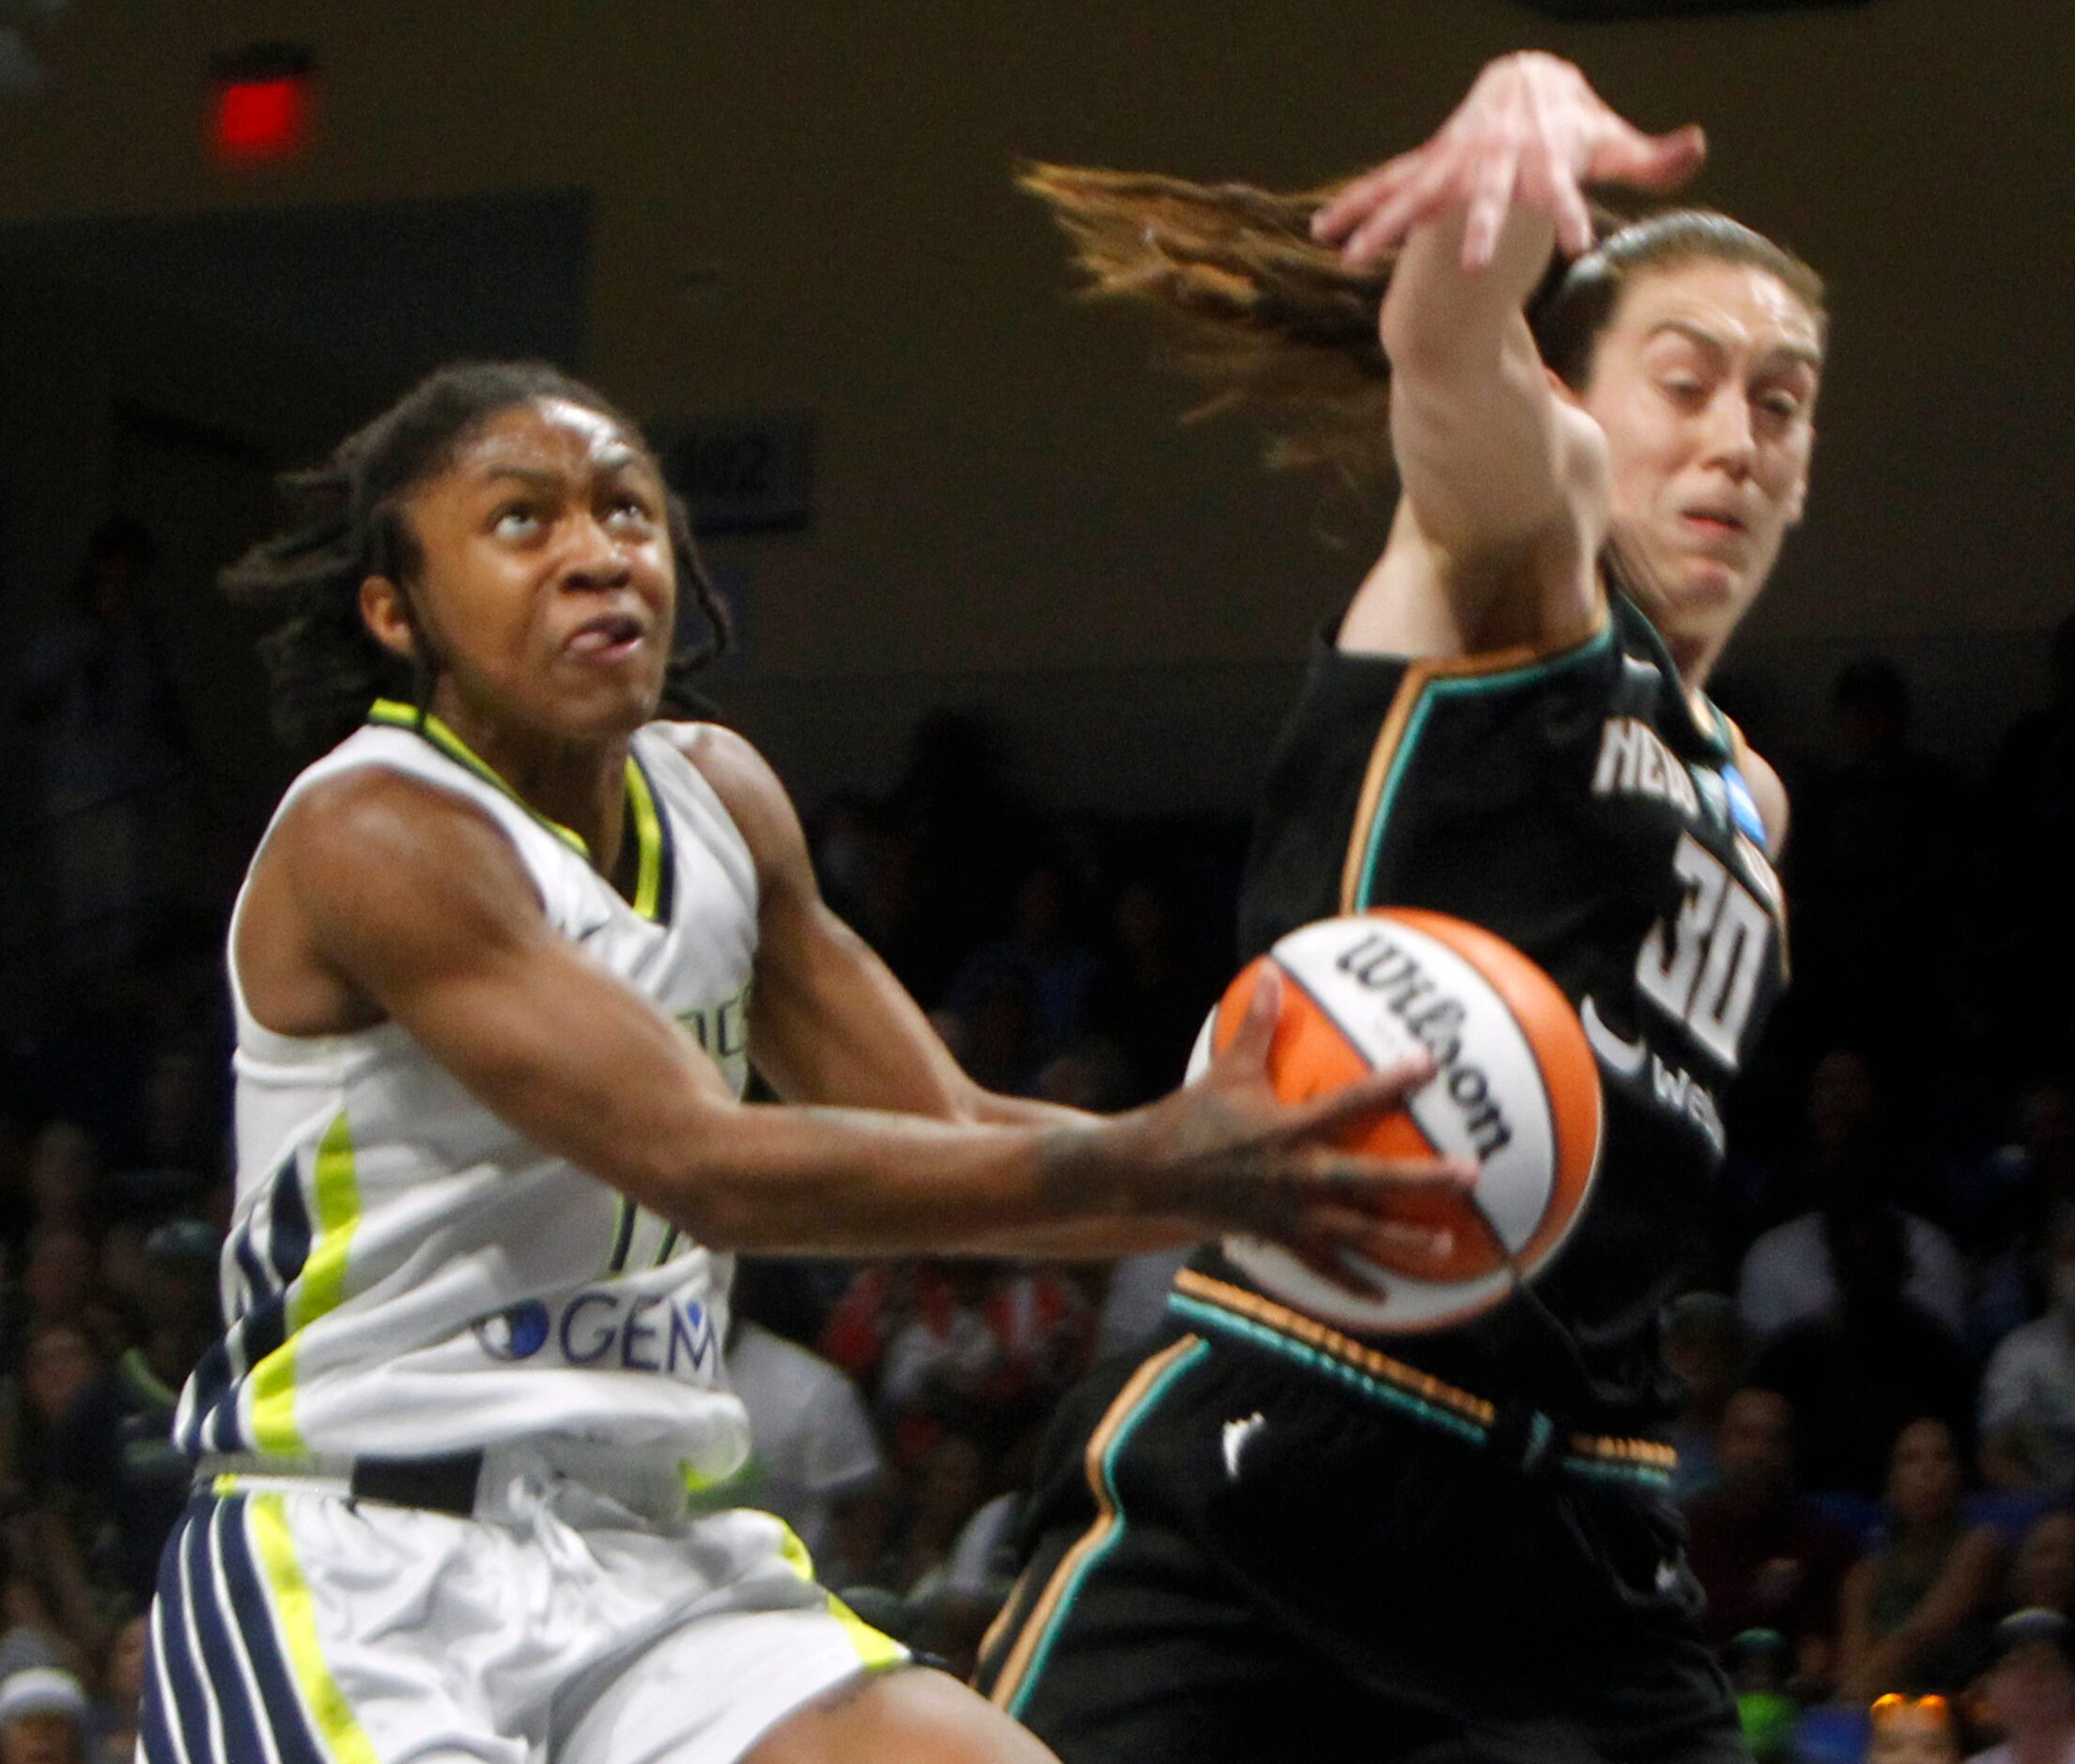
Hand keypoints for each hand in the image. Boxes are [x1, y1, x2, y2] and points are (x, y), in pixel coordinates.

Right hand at [1113, 968, 1474, 1293]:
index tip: (1430, 1066)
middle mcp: (1297, 1175)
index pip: (1349, 1102)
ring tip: (1447, 1244)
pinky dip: (1353, 1283)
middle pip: (1371, 1180)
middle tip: (1470, 1174)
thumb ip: (1258, 1024)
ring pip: (1357, 1232)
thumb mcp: (1226, 1067)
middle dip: (1422, 1179)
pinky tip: (1386, 1296)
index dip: (1391, 1083)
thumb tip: (1273, 971)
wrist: (1149, 1175)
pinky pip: (1323, 1267)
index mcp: (1288, 1129)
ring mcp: (1291, 1214)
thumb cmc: (1191, 1117)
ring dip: (1403, 1239)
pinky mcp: (1279, 1238)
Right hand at [1312, 52, 1704, 270]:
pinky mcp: (1430, 164)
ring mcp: (1456, 159)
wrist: (1523, 81)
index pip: (1562, 185)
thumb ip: (1648, 156)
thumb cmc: (1571, 123)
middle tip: (1475, 267)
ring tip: (1352, 257)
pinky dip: (1357, 208)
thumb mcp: (1610, 140)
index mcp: (1541, 153)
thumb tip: (1695, 146)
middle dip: (1480, 228)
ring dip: (1386, 223)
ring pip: (1418, 191)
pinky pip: (1388, 186)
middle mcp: (1494, 157)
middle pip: (1487, 196)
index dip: (1573, 213)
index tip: (1580, 245)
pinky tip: (1325, 234)